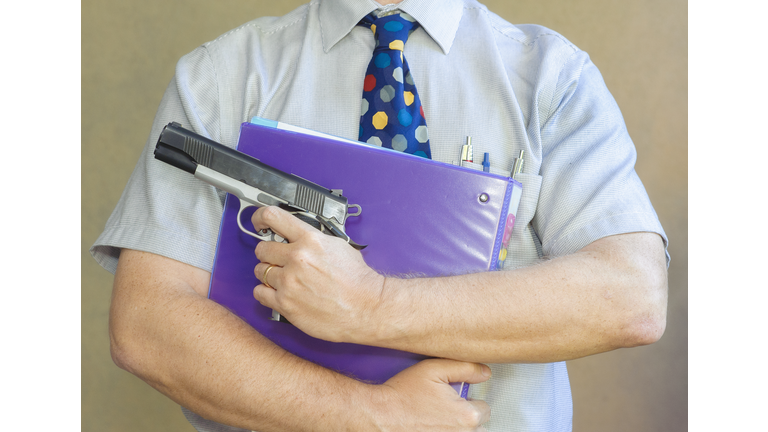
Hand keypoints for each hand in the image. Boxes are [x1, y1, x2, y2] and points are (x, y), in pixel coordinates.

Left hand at [251, 206, 384, 342]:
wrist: (366, 307)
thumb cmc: (357, 280)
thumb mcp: (338, 245)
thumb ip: (313, 239)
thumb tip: (297, 235)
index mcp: (310, 240)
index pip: (272, 217)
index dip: (260, 217)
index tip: (259, 222)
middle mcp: (297, 258)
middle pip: (262, 248)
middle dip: (268, 253)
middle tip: (277, 259)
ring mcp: (288, 282)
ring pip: (259, 271)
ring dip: (268, 274)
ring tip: (284, 279)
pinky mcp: (285, 304)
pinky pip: (260, 293)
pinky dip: (266, 293)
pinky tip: (279, 293)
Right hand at [367, 359, 491, 430]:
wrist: (379, 415)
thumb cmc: (402, 394)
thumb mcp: (433, 369)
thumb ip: (465, 368)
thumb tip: (485, 373)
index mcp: (467, 415)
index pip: (484, 409)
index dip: (469, 401)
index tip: (454, 400)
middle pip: (478, 428)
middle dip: (466, 419)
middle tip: (445, 411)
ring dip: (456, 428)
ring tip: (438, 420)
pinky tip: (431, 426)